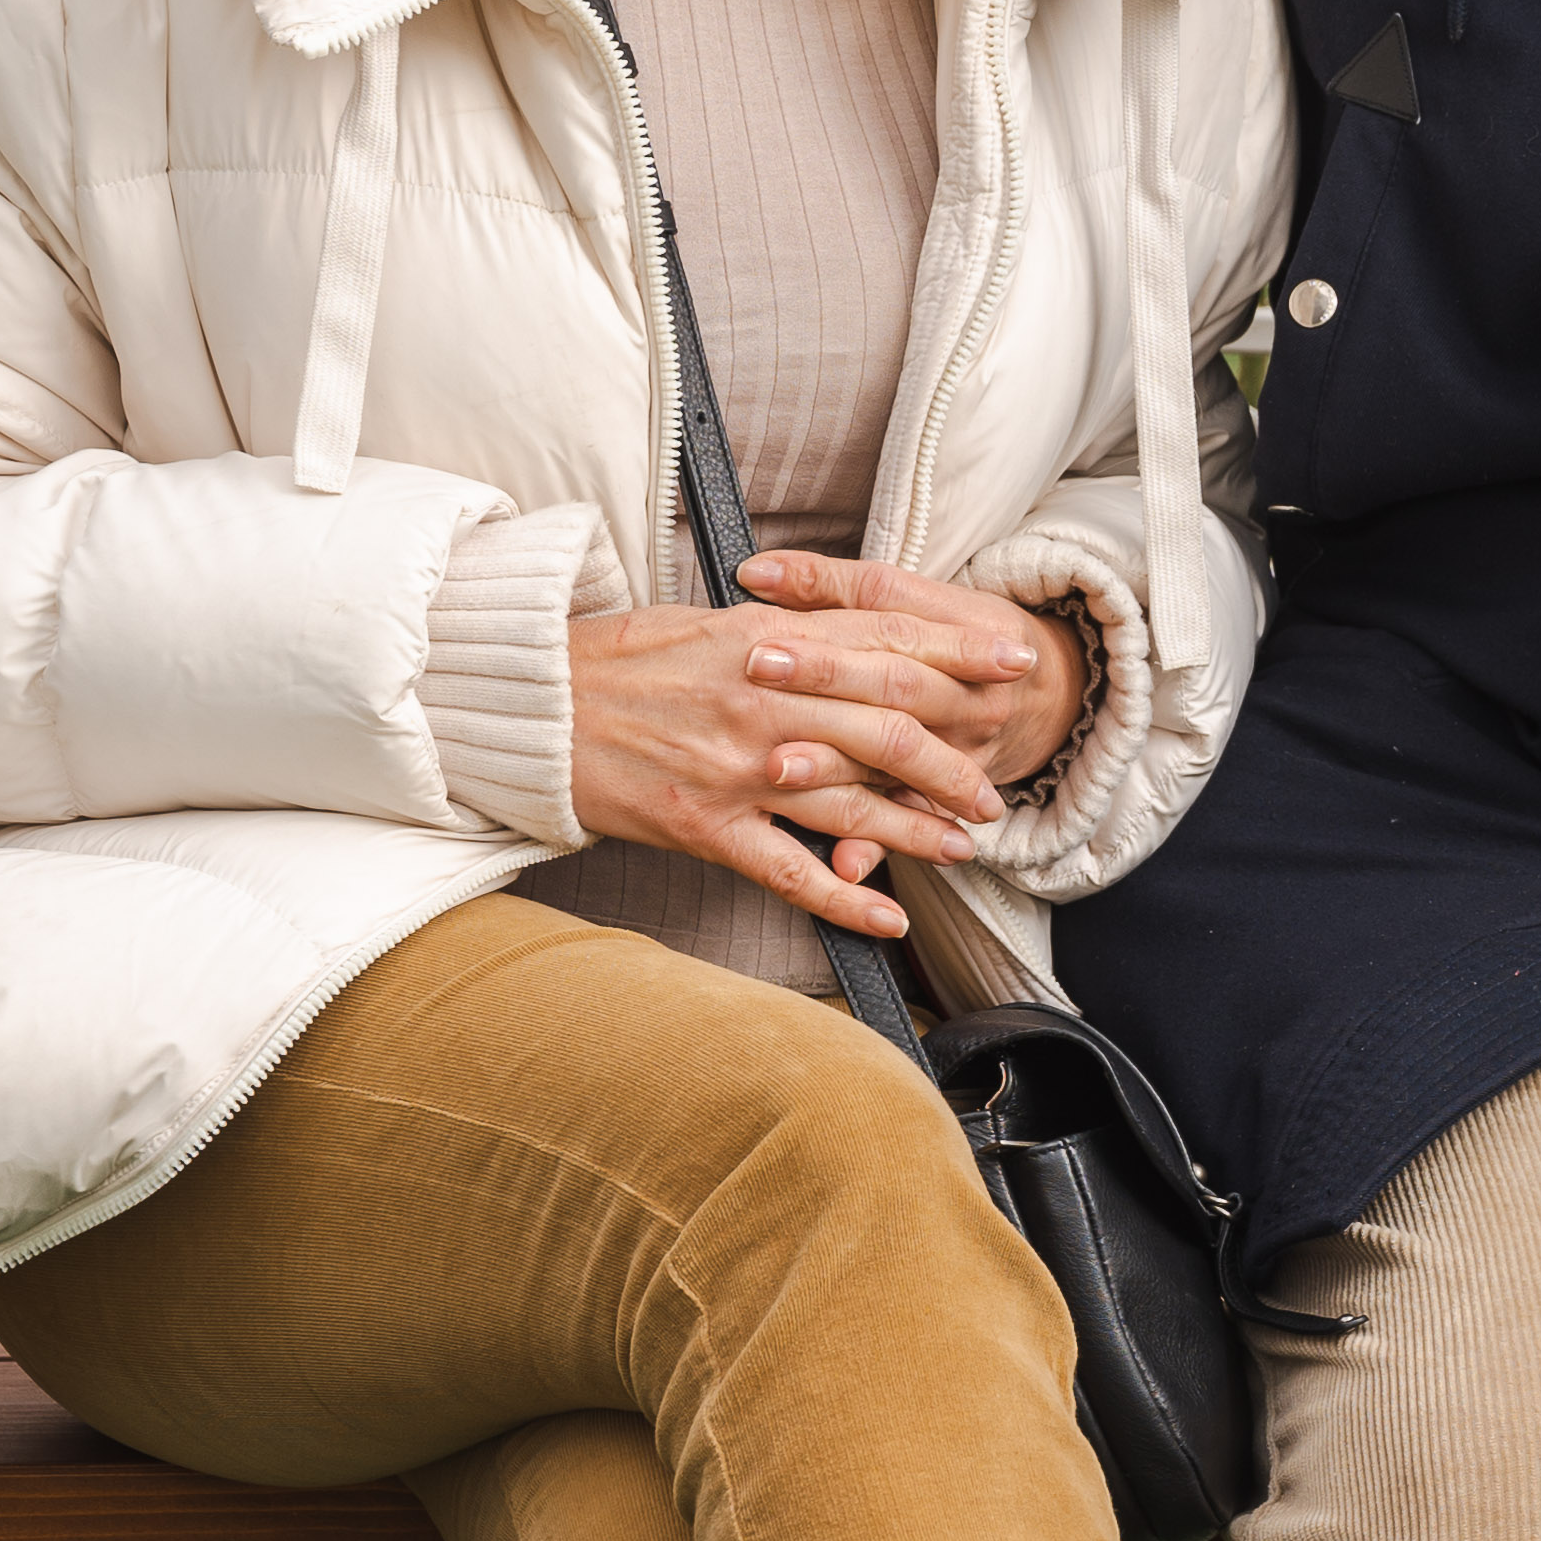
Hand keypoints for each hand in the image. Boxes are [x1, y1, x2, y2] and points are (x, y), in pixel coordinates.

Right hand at [567, 557, 1084, 938]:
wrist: (528, 708)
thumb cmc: (613, 662)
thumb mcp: (705, 620)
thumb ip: (781, 627)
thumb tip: (844, 628)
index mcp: (766, 639)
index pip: (885, 642)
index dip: (957, 655)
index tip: (1011, 664)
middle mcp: (763, 700)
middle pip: (886, 726)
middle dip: (956, 757)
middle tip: (995, 785)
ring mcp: (737, 768)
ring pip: (853, 801)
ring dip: (919, 828)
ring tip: (967, 846)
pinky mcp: (706, 826)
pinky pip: (791, 869)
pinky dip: (845, 899)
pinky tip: (888, 920)